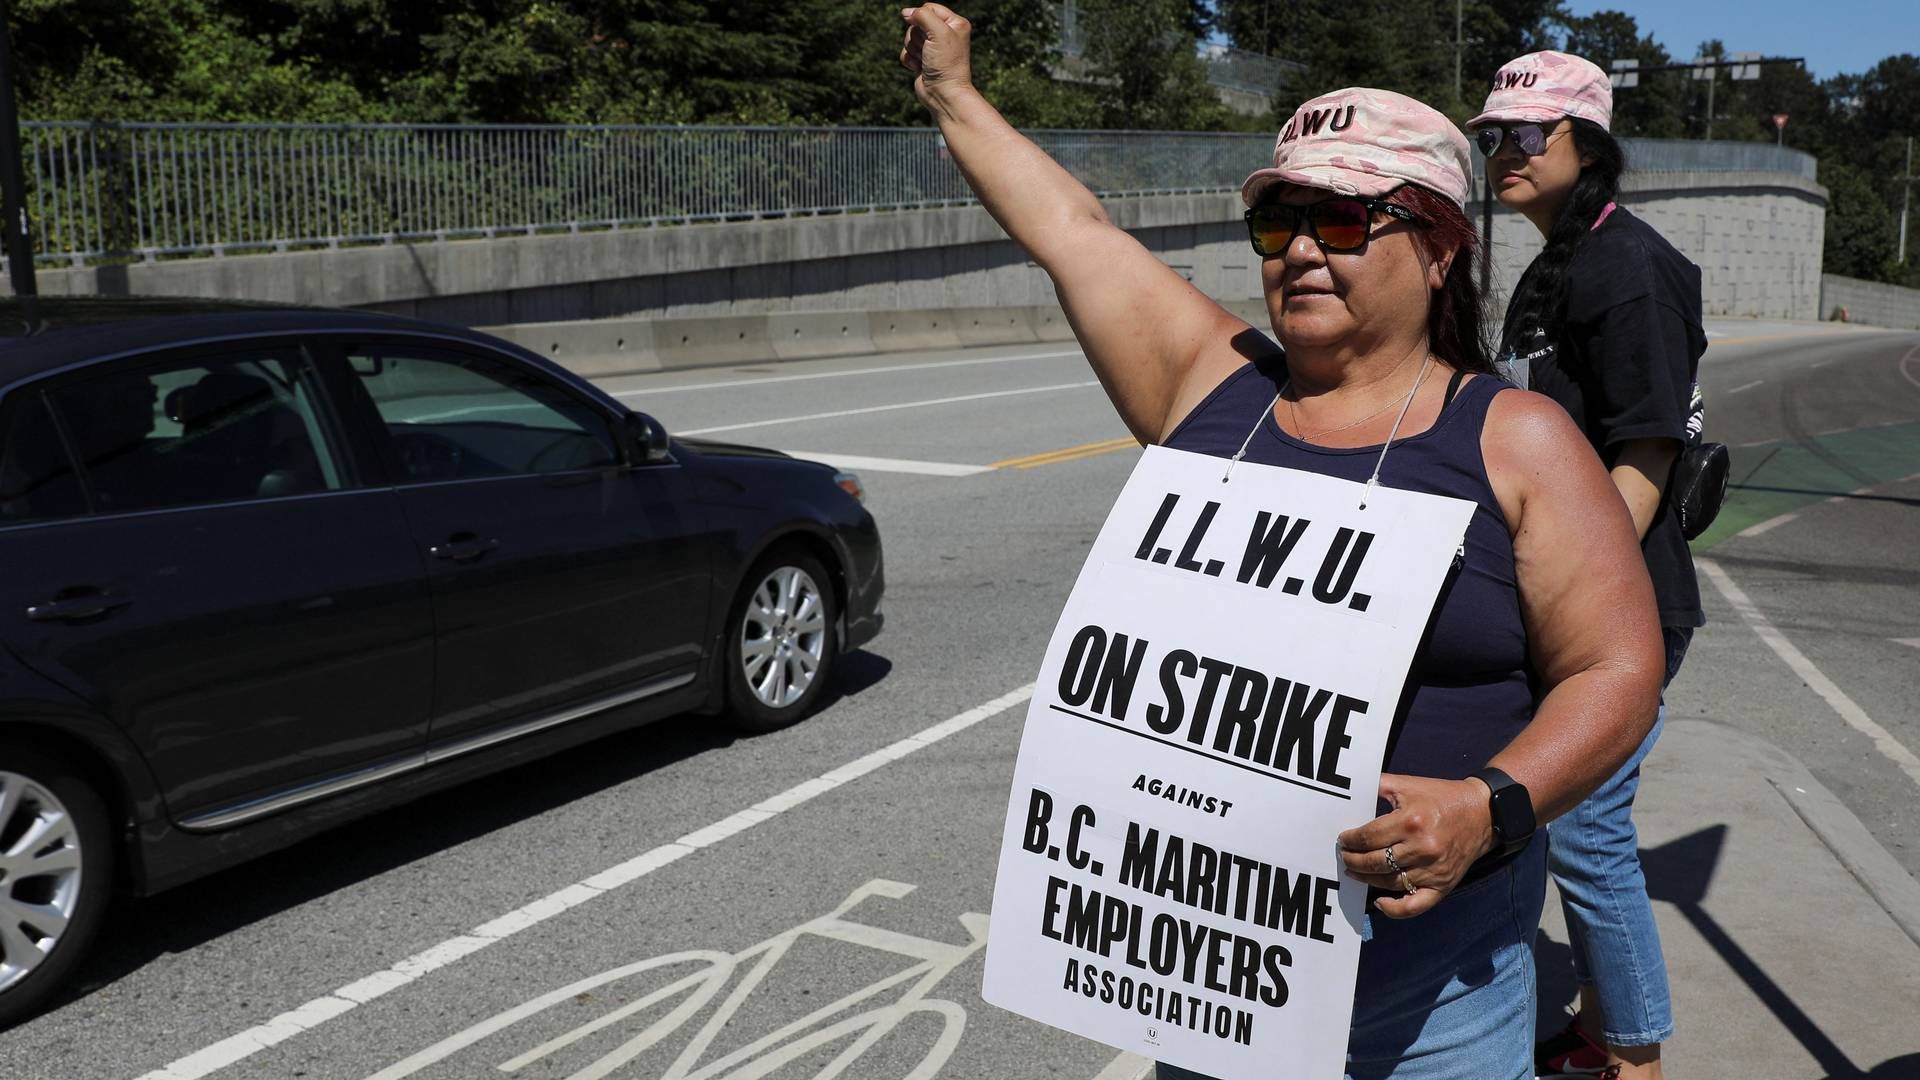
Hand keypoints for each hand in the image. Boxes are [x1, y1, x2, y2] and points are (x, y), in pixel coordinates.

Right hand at [899, 5, 973, 108]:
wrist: (944, 94)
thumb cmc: (946, 64)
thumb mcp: (938, 32)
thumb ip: (922, 15)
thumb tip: (906, 12)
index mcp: (954, 23)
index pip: (928, 8)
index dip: (921, 17)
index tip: (927, 32)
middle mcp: (944, 34)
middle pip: (916, 23)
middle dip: (917, 37)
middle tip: (928, 50)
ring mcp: (932, 48)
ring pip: (909, 37)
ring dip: (913, 49)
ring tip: (925, 60)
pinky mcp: (922, 60)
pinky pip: (905, 51)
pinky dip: (909, 59)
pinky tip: (919, 68)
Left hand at [1336, 773, 1497, 918]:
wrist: (1483, 813)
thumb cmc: (1441, 797)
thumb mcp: (1408, 784)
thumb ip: (1378, 785)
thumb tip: (1351, 789)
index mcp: (1411, 822)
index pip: (1368, 837)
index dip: (1350, 840)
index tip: (1343, 840)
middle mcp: (1422, 849)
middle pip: (1375, 862)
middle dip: (1353, 860)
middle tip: (1344, 857)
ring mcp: (1433, 870)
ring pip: (1389, 882)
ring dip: (1366, 879)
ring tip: (1354, 872)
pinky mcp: (1443, 885)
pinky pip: (1416, 905)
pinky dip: (1395, 909)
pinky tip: (1380, 902)